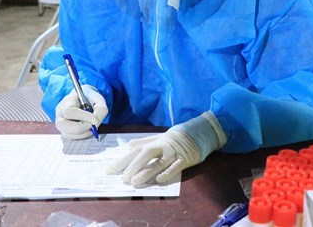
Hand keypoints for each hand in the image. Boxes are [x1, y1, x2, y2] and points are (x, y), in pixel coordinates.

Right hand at [55, 84, 107, 138]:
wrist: (84, 101)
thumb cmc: (90, 99)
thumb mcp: (98, 100)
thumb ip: (100, 110)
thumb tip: (96, 123)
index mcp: (67, 102)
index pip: (69, 111)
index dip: (83, 117)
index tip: (95, 120)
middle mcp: (60, 114)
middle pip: (62, 124)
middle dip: (80, 128)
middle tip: (92, 125)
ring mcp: (60, 124)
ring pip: (67, 134)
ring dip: (83, 133)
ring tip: (92, 126)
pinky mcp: (65, 132)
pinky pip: (72, 138)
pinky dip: (82, 135)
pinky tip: (88, 128)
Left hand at [106, 111, 226, 186]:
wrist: (202, 131)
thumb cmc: (180, 136)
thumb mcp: (161, 137)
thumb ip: (145, 141)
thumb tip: (128, 145)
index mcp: (156, 141)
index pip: (136, 150)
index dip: (122, 160)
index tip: (110, 170)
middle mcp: (163, 146)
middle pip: (145, 154)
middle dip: (132, 166)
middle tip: (122, 179)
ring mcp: (175, 152)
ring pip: (159, 162)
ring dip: (146, 172)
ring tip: (134, 182)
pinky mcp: (186, 158)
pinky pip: (176, 166)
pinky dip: (168, 172)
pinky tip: (159, 180)